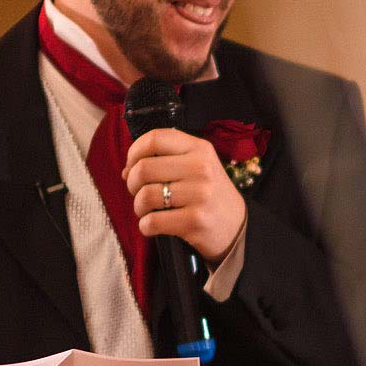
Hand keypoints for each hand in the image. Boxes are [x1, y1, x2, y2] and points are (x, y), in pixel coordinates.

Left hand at [125, 128, 245, 263]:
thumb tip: (126, 170)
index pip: (155, 138)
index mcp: (200, 149)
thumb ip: (166, 160)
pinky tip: (153, 226)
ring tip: (147, 211)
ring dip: (138, 207)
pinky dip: (145, 226)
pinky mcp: (195, 221)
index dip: (134, 151)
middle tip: (138, 192)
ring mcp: (200, 195)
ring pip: (145, 196)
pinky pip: (152, 221)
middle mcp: (201, 168)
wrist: (239, 228)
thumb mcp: (198, 167)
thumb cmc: (210, 195)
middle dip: (132, 183)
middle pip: (144, 168)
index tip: (132, 165)